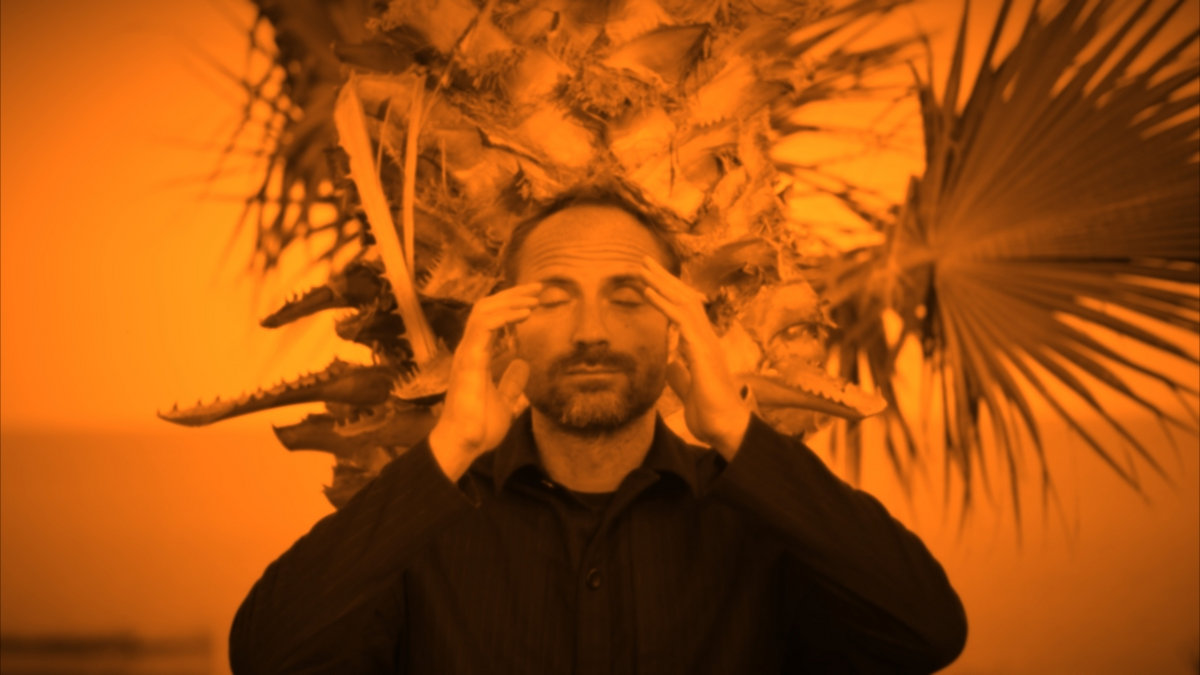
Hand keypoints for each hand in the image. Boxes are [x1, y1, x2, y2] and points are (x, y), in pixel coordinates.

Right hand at [428, 283, 540, 479]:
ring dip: (511, 301)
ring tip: (535, 299)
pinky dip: (504, 316)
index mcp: (477, 356)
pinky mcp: (469, 360)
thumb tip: (523, 365)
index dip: (512, 305)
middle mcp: (470, 349)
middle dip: (513, 295)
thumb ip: (511, 383)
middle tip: (539, 289)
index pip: (492, 318)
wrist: (464, 445)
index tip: (536, 299)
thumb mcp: (505, 402)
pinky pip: (484, 326)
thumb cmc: (479, 427)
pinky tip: (524, 314)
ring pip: (484, 311)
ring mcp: (467, 353)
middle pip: (487, 307)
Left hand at [640, 256, 750, 458]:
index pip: (685, 311)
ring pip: (684, 302)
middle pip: (685, 298)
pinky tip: (649, 293)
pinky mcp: (702, 351)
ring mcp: (706, 342)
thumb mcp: (689, 390)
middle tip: (644, 261)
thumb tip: (670, 364)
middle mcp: (706, 338)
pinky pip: (682, 320)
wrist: (725, 429)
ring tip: (643, 269)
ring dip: (662, 283)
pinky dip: (664, 304)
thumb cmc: (710, 413)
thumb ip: (680, 375)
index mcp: (702, 346)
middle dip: (664, 278)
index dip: (668, 293)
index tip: (649, 280)